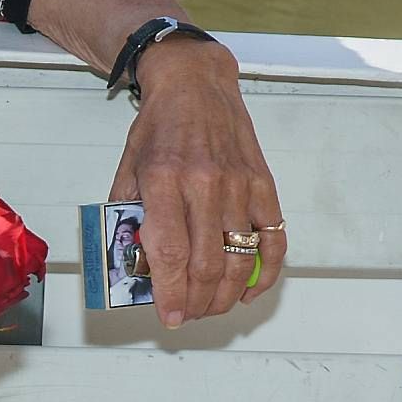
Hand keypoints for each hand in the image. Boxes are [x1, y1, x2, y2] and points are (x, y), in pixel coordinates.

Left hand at [110, 41, 285, 325]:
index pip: (169, 251)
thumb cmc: (157, 129)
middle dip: (198, 301)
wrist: (196, 84)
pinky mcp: (263, 184)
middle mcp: (204, 184)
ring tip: (212, 308)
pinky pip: (273, 238)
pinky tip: (251, 291)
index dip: (170, 292)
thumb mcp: (128, 168)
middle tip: (188, 315)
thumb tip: (136, 266)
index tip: (168, 317)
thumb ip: (129, 216)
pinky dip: (267, 272)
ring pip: (240, 257)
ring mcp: (239, 185)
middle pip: (207, 262)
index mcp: (163, 180)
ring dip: (227, 294)